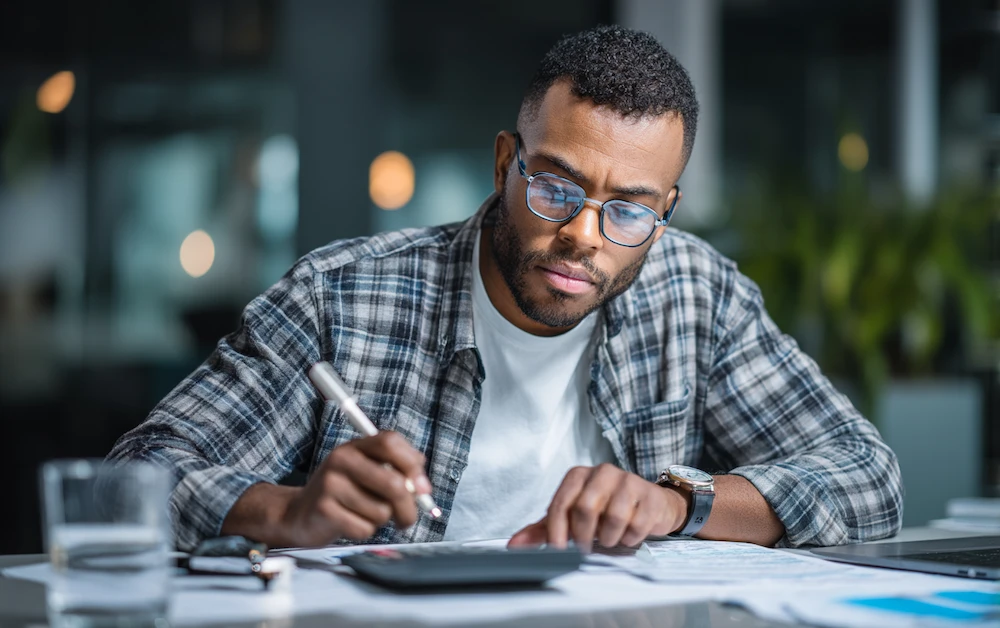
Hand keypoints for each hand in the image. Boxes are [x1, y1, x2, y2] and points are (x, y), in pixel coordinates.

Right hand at [279, 431, 430, 546]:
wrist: (298, 514)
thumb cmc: (343, 494)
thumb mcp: (367, 474)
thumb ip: (397, 474)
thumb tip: (423, 487)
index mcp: (355, 446)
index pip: (390, 442)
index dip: (412, 464)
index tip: (422, 487)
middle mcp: (341, 459)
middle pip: (394, 482)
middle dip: (409, 506)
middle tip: (407, 518)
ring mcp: (330, 484)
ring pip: (382, 510)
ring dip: (381, 519)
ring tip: (364, 514)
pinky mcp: (324, 510)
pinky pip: (365, 528)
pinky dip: (365, 531)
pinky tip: (351, 523)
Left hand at [508, 464, 688, 552]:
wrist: (649, 504)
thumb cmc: (605, 510)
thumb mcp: (571, 517)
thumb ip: (543, 530)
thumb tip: (514, 545)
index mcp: (578, 475)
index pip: (560, 504)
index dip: (557, 531)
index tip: (559, 550)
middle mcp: (602, 472)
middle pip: (585, 509)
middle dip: (584, 536)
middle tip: (587, 546)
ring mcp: (628, 481)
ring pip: (612, 518)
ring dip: (609, 538)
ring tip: (610, 537)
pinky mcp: (649, 496)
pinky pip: (636, 525)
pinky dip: (629, 538)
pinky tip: (627, 534)